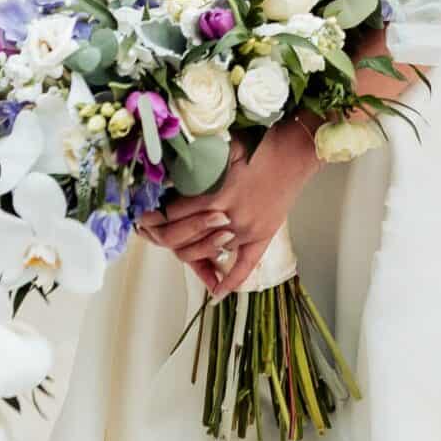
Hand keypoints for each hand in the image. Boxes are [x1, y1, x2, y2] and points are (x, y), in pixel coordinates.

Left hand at [140, 128, 315, 297]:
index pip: (176, 213)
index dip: (157, 213)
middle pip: (186, 237)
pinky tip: (217, 293)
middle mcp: (230, 219)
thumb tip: (170, 174)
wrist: (294, 153)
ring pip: (208, 252)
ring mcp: (246, 231)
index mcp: (218, 195)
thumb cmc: (259, 146)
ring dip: (187, 251)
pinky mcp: (262, 237)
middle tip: (148, 228)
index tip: (146, 211)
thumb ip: (198, 163)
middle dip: (162, 233)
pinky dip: (231, 281)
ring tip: (170, 244)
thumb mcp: (223, 148)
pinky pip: (245, 265)